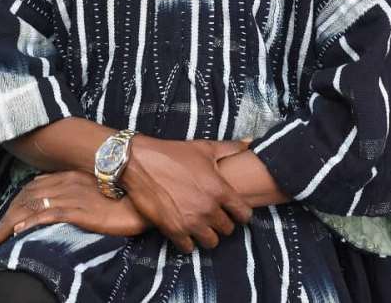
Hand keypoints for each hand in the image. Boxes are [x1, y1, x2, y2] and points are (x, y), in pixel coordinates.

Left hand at [0, 169, 150, 245]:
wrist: (143, 197)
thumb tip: (68, 199)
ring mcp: (73, 195)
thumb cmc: (124, 195)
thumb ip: (82, 190)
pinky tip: (20, 232)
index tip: (8, 216)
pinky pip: (49, 214)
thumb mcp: (99, 190)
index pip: (35, 186)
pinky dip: (31, 222)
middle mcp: (68, 182)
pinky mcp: (80, 210)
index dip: (18, 201)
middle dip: (9, 214)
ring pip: (33, 205)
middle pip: (28, 196)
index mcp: (71, 176)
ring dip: (12, 222)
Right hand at [119, 136, 253, 253]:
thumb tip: (251, 141)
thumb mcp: (204, 148)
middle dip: (222, 222)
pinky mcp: (174, 230)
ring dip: (207, 234)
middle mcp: (208, 208)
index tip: (234, 210)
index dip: (241, 213)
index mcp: (219, 189)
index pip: (244, 214)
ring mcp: (191, 222)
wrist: (140, 163)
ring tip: (200, 224)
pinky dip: (187, 241)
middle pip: (228, 229)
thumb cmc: (173, 154)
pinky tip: (184, 229)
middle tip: (213, 214)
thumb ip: (230, 148)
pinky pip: (189, 248)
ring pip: (211, 242)